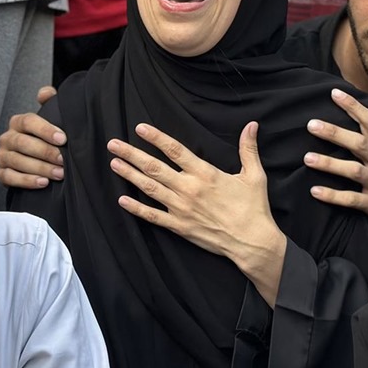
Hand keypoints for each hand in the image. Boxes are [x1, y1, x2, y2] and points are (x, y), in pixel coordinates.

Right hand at [0, 86, 63, 189]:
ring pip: (17, 161)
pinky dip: (26, 181)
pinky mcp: (1, 173)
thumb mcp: (50, 118)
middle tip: (63, 160)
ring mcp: (2, 156)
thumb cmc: (45, 138)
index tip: (62, 138)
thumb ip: (49, 102)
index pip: (28, 122)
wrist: (37, 160)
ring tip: (59, 174)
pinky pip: (9, 178)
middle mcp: (7, 138)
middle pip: (23, 143)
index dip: (45, 130)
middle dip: (45, 152)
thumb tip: (45, 93)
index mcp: (18, 122)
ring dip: (40, 168)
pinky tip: (42, 182)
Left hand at [108, 121, 286, 305]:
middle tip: (113, 144)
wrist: (251, 242)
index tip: (139, 128)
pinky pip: (153, 216)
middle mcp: (189, 188)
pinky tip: (122, 201)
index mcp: (205, 173)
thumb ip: (248, 149)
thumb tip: (251, 125)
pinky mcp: (179, 226)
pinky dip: (136, 208)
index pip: (175, 150)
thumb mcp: (254, 175)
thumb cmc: (253, 208)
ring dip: (129, 175)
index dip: (156, 138)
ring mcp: (181, 208)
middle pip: (154, 167)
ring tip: (113, 163)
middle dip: (131, 154)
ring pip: (149, 188)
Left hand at [305, 88, 367, 237]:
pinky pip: (352, 199)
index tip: (334, 93)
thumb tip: (354, 127)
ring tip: (307, 158)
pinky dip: (333, 196)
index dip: (353, 106)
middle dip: (335, 133)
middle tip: (311, 124)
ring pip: (354, 171)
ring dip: (330, 164)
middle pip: (359, 143)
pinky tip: (315, 191)